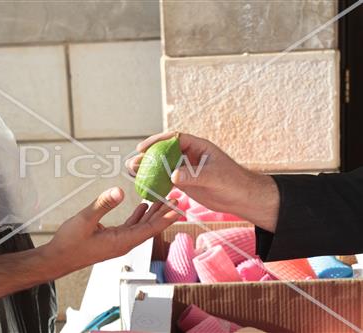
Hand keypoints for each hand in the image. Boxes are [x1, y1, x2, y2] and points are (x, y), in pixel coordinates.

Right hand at [45, 187, 178, 273]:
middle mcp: (124, 243)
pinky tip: (142, 206)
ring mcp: (119, 242)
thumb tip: (119, 190)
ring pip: (142, 226)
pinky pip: (131, 226)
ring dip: (153, 213)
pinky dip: (139, 215)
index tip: (179, 208)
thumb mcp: (84, 220)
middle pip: (150, 227)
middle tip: (177, 198)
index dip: (165, 218)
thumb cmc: (69, 243)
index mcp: (122, 241)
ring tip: (165, 199)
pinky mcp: (112, 239)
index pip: (150, 229)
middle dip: (164, 213)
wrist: (57, 259)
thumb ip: (103, 204)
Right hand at [126, 132, 278, 231]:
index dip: (157, 141)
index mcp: (198, 146)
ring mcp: (186, 169)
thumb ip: (194, 175)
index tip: (143, 147)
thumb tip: (173, 176)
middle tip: (133, 162)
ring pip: (163, 166)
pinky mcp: (185, 182)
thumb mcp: (214, 177)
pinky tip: (143, 184)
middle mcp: (190, 155)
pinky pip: (167, 179)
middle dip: (148, 156)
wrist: (243, 198)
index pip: (174, 138)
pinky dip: (155, 181)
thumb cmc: (234, 182)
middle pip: (165, 152)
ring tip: (131, 172)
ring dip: (148, 168)